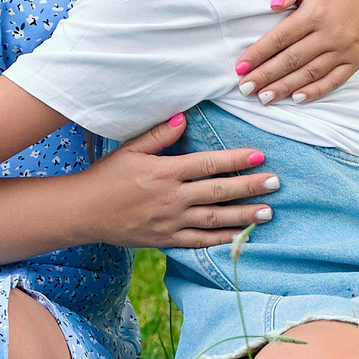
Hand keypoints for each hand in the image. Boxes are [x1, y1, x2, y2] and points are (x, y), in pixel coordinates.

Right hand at [75, 116, 278, 249]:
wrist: (83, 212)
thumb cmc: (105, 177)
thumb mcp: (129, 150)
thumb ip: (158, 135)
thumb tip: (183, 117)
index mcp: (164, 172)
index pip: (208, 164)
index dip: (236, 159)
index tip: (259, 156)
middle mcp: (171, 198)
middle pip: (218, 191)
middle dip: (250, 186)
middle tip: (275, 183)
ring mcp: (170, 221)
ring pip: (215, 219)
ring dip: (243, 215)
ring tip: (268, 212)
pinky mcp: (166, 240)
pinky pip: (199, 241)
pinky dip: (221, 239)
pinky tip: (241, 236)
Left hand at [233, 0, 358, 104]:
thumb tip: (272, 5)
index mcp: (315, 13)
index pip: (280, 38)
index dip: (258, 54)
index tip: (240, 67)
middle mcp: (331, 33)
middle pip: (292, 59)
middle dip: (266, 76)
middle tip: (245, 89)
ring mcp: (345, 49)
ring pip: (309, 73)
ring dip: (285, 88)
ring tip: (263, 98)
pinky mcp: (355, 61)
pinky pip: (333, 81)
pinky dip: (315, 92)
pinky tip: (295, 99)